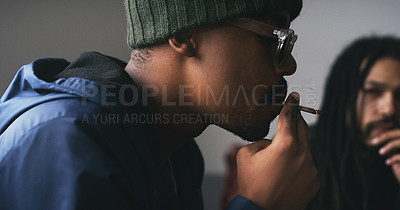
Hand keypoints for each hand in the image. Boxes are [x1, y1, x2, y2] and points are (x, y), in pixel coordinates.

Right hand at [236, 92, 319, 209]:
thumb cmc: (251, 183)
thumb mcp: (245, 154)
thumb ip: (261, 140)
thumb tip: (272, 141)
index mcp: (285, 144)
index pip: (289, 117)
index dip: (291, 104)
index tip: (295, 96)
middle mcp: (303, 154)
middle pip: (302, 129)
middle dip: (295, 121)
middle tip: (291, 115)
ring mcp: (311, 169)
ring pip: (304, 149)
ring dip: (294, 148)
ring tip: (278, 162)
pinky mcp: (315, 181)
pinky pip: (307, 165)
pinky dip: (298, 165)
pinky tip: (285, 175)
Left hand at [370, 129, 399, 182]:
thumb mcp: (395, 151)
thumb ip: (389, 140)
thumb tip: (377, 129)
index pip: (397, 130)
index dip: (386, 131)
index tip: (375, 133)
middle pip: (399, 133)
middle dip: (385, 136)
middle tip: (372, 142)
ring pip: (399, 142)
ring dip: (389, 146)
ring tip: (380, 152)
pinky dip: (393, 158)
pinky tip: (387, 163)